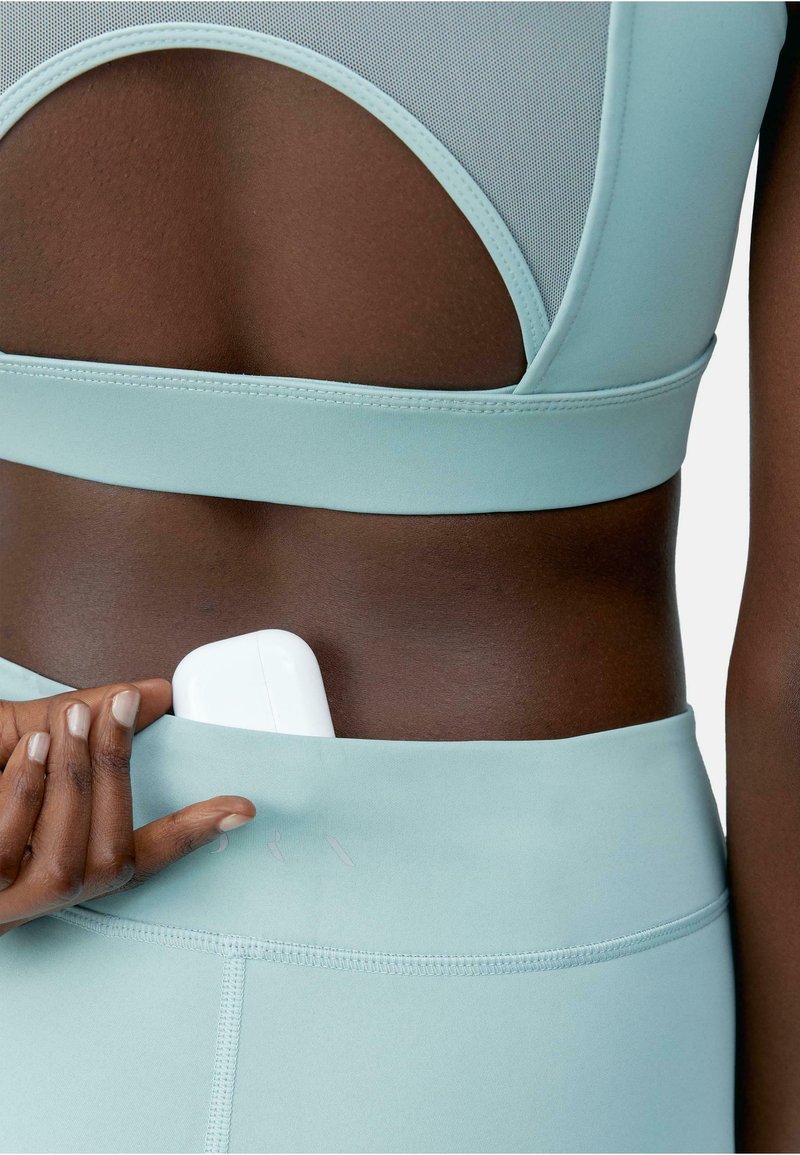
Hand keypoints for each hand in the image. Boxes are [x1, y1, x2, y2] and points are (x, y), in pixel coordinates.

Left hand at [0, 678, 255, 933]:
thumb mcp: (20, 738)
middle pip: (108, 857)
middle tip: (118, 707)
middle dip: (116, 772)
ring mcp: (9, 902)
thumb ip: (83, 719)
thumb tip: (153, 692)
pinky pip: (13, 849)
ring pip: (66, 859)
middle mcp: (43, 894)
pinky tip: (32, 746)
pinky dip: (30, 789)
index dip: (194, 833)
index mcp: (64, 859)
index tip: (243, 808)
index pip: (143, 856)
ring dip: (76, 777)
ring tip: (69, 719)